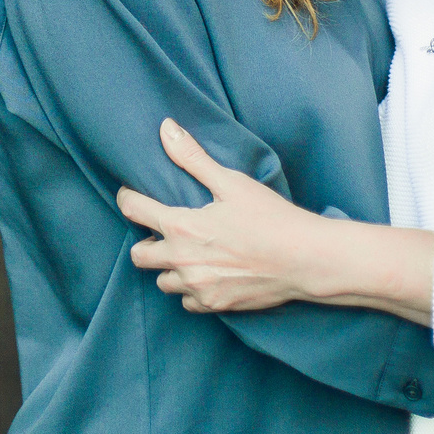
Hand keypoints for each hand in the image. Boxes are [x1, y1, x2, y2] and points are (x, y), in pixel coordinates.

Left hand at [116, 118, 328, 312]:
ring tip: (186, 254)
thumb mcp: (231, 181)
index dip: (128, 198)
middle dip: (144, 242)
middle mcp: (181, 260)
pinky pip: (187, 302)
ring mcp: (197, 286)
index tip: (132, 195)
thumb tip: (166, 128)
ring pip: (163, 281)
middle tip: (161, 232)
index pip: (133, 210)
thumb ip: (193, 157)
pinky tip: (206, 275)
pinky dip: (191, 290)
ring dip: (168, 268)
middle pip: (138, 256)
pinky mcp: (214, 305)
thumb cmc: (270, 217)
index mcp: (180, 226)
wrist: (305, 260)